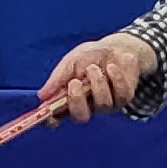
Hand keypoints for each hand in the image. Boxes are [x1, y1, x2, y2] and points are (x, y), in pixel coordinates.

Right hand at [40, 34, 156, 121]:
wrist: (116, 47)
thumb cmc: (89, 56)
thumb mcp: (70, 62)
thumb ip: (58, 78)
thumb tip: (42, 95)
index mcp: (68, 99)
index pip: (56, 118)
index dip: (51, 120)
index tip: (48, 112)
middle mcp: (86, 106)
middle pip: (80, 117)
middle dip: (77, 100)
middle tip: (75, 82)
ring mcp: (106, 105)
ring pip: (102, 104)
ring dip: (97, 82)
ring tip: (94, 67)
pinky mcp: (124, 99)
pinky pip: (121, 94)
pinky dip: (116, 78)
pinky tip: (112, 67)